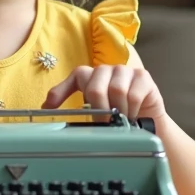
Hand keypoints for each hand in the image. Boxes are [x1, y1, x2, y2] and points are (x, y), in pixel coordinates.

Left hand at [42, 64, 166, 120]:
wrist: (149, 119)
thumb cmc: (119, 115)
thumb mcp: (96, 112)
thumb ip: (77, 109)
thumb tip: (46, 109)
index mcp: (91, 76)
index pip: (75, 77)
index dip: (61, 92)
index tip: (50, 108)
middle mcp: (106, 70)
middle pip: (95, 87)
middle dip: (98, 109)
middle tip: (104, 124)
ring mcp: (125, 71)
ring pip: (116, 91)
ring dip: (118, 111)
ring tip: (121, 120)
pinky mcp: (143, 76)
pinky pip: (134, 94)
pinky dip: (132, 109)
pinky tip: (133, 114)